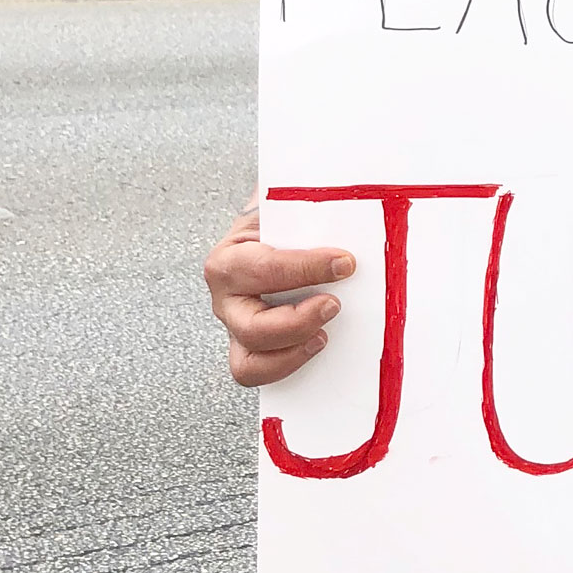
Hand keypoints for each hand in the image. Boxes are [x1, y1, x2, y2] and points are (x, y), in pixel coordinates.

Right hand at [205, 190, 355, 386]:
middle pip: (252, 328)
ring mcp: (237, 328)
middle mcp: (227, 299)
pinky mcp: (254, 349)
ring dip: (292, 353)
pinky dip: (290, 368)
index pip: (264, 268)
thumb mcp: (284, 203)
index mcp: (229, 258)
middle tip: (333, 304)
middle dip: (298, 321)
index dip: (306, 269)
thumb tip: (344, 198)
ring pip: (250, 364)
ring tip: (324, 334)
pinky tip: (317, 346)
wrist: (271, 230)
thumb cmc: (276, 221)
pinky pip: (263, 373)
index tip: (344, 262)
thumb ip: (303, 201)